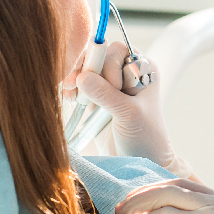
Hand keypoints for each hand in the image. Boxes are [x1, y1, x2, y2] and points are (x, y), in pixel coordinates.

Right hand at [75, 42, 191, 176]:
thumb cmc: (145, 138)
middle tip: (76, 87)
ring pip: (87, 69)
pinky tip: (69, 97)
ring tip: (70, 93)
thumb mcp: (129, 115)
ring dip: (76, 79)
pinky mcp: (97, 98)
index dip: (109, 64)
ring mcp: (110, 85)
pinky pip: (80, 85)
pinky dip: (72, 89)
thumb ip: (107, 95)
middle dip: (86, 70)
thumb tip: (82, 77)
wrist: (138, 163)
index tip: (113, 87)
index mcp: (143, 69)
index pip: (118, 49)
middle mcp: (126, 72)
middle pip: (98, 56)